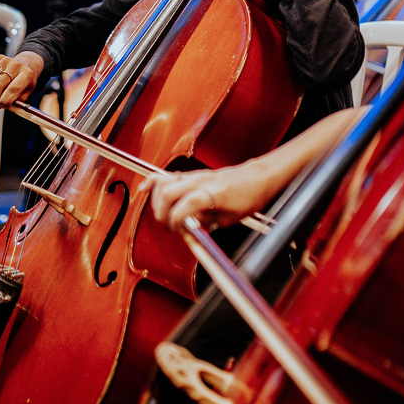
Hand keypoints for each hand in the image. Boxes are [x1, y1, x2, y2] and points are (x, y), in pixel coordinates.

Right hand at [0, 50, 45, 109]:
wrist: (26, 64)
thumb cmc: (25, 82)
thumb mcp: (27, 92)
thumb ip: (16, 101)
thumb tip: (3, 107)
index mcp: (27, 74)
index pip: (13, 89)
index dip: (5, 101)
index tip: (2, 107)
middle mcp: (16, 65)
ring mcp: (5, 60)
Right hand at [139, 161, 275, 231]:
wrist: (258, 177)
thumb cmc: (249, 197)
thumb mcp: (230, 219)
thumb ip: (206, 223)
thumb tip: (186, 227)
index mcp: (213, 193)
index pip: (186, 204)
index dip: (176, 219)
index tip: (176, 230)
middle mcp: (201, 181)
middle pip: (168, 192)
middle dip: (162, 212)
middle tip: (168, 225)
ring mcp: (196, 175)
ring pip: (164, 181)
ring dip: (156, 200)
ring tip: (162, 214)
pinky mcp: (193, 174)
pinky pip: (168, 175)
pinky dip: (154, 182)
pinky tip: (145, 189)